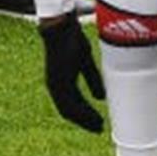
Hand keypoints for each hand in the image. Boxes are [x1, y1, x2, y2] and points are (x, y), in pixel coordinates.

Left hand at [39, 15, 104, 131]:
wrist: (62, 27)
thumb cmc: (72, 39)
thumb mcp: (85, 62)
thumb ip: (91, 79)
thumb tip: (100, 97)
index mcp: (61, 80)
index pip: (71, 103)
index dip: (84, 114)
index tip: (96, 121)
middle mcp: (55, 85)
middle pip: (69, 111)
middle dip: (84, 120)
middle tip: (98, 128)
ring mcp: (55, 84)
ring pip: (68, 110)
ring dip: (83, 119)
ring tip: (97, 126)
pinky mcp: (58, 82)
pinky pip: (68, 104)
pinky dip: (81, 113)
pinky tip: (93, 117)